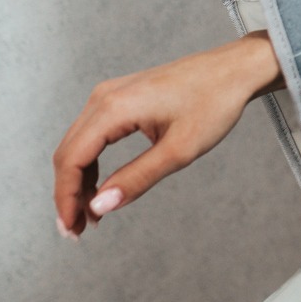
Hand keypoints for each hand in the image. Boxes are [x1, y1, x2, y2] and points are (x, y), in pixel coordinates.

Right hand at [52, 33, 280, 236]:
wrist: (234, 70)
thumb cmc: (214, 102)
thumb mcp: (179, 150)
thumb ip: (137, 179)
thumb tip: (101, 207)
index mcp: (114, 108)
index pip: (72, 160)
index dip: (66, 199)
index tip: (72, 229)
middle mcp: (104, 98)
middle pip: (68, 154)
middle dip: (68, 195)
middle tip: (78, 231)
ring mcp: (109, 95)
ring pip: (77, 145)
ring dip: (78, 182)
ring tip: (90, 216)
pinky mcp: (119, 98)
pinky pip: (92, 135)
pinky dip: (91, 164)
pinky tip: (101, 188)